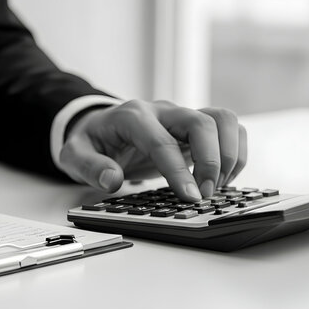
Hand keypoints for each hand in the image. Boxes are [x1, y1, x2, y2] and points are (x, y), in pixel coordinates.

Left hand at [57, 100, 246, 200]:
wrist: (99, 127)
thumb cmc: (90, 142)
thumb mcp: (74, 155)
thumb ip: (90, 167)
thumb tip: (112, 181)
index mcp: (132, 117)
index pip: (161, 141)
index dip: (178, 170)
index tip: (191, 197)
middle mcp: (162, 111)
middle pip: (202, 122)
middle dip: (211, 161)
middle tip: (205, 195)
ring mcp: (181, 116)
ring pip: (223, 119)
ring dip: (229, 154)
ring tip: (216, 186)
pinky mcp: (195, 127)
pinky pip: (228, 129)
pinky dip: (234, 153)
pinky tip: (221, 178)